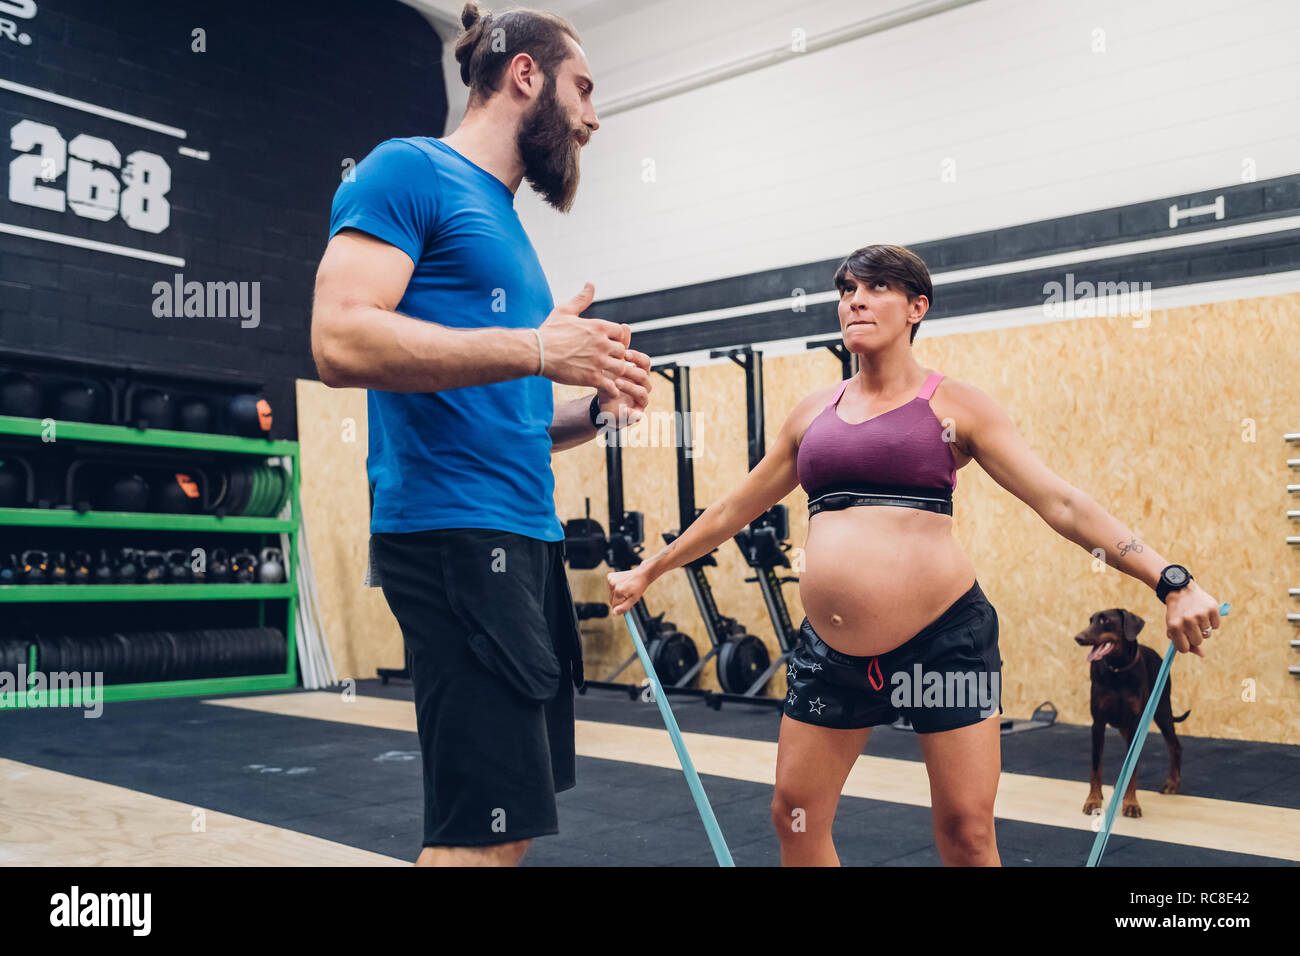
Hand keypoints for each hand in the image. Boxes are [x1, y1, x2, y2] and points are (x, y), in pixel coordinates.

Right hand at [537, 283, 628, 400]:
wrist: (536, 352)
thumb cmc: (549, 331)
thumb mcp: (565, 310)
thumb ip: (581, 299)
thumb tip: (590, 284)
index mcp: (599, 327)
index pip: (621, 333)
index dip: (615, 339)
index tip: (606, 345)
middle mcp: (602, 343)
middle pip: (623, 351)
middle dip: (616, 356)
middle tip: (607, 361)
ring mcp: (598, 361)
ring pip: (620, 368)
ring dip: (615, 372)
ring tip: (606, 374)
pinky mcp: (592, 378)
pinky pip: (611, 385)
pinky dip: (611, 388)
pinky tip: (604, 386)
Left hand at [595, 329, 650, 428]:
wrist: (602, 403)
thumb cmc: (609, 380)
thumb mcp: (612, 363)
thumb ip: (620, 347)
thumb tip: (625, 325)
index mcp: (640, 372)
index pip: (645, 362)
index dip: (637, 358)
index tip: (625, 353)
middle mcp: (644, 385)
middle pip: (644, 376)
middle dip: (632, 371)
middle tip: (619, 367)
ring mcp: (641, 401)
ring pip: (642, 393)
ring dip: (630, 387)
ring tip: (616, 383)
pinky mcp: (635, 415)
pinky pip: (638, 415)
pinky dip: (632, 413)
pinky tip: (624, 409)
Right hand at [607, 566, 649, 615]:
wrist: (641, 574)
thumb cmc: (639, 587)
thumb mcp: (634, 599)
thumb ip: (624, 607)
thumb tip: (614, 613)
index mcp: (618, 592)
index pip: (614, 606)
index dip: (622, 605)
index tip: (628, 600)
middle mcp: (612, 585)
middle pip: (611, 601)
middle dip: (619, 600)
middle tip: (627, 595)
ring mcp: (610, 580)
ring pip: (611, 595)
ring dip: (617, 594)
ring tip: (625, 589)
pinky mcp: (609, 577)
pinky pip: (610, 588)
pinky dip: (615, 587)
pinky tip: (622, 584)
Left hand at [1164, 580, 1220, 655]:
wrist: (1180, 590)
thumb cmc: (1177, 613)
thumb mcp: (1173, 627)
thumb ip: (1184, 642)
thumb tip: (1202, 655)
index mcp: (1174, 626)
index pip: (1183, 649)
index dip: (1185, 645)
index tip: (1184, 638)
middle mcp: (1187, 621)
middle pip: (1198, 642)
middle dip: (1194, 636)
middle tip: (1190, 625)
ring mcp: (1200, 614)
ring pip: (1207, 634)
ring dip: (1202, 628)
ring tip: (1195, 616)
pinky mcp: (1212, 609)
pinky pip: (1216, 625)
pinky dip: (1212, 622)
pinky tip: (1204, 613)